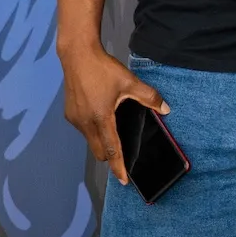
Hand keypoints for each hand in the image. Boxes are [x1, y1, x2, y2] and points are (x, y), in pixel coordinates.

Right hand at [60, 44, 166, 185]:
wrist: (77, 55)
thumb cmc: (104, 69)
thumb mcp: (129, 81)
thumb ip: (149, 97)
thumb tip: (165, 110)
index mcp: (101, 119)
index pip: (112, 150)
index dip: (118, 167)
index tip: (124, 180)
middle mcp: (85, 124)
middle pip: (100, 150)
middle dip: (112, 156)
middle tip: (125, 153)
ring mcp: (75, 120)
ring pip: (90, 140)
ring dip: (102, 141)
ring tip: (115, 129)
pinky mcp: (70, 114)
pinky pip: (84, 130)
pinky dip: (94, 130)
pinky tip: (102, 116)